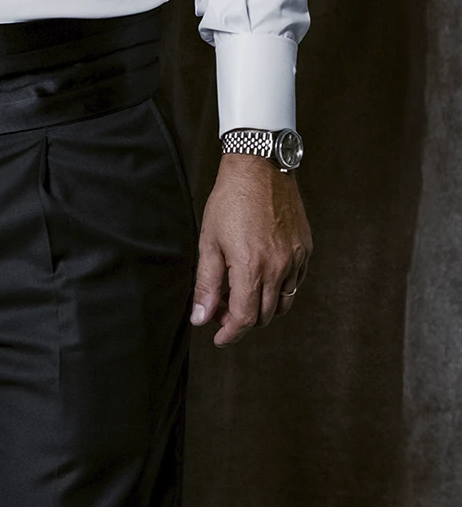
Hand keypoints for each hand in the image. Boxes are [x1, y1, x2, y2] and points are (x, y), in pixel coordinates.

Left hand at [192, 154, 311, 345]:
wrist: (259, 168)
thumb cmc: (229, 201)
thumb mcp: (209, 241)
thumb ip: (207, 283)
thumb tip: (201, 317)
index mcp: (251, 268)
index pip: (244, 318)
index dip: (230, 334)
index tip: (218, 338)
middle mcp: (278, 268)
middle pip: (264, 315)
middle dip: (242, 321)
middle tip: (222, 310)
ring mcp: (295, 259)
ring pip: (283, 303)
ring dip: (262, 308)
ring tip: (242, 295)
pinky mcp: (305, 249)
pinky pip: (296, 283)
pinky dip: (280, 290)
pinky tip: (262, 278)